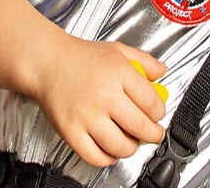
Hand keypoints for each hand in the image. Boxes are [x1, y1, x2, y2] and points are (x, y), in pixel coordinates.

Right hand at [28, 34, 167, 166]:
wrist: (47, 62)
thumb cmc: (81, 56)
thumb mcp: (118, 50)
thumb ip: (144, 61)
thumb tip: (162, 72)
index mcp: (119, 73)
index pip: (151, 102)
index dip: (160, 112)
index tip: (158, 114)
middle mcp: (104, 95)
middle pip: (140, 126)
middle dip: (153, 134)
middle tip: (154, 134)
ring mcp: (87, 115)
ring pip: (120, 146)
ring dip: (131, 148)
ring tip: (132, 142)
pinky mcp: (70, 131)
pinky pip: (94, 156)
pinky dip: (107, 159)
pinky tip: (111, 150)